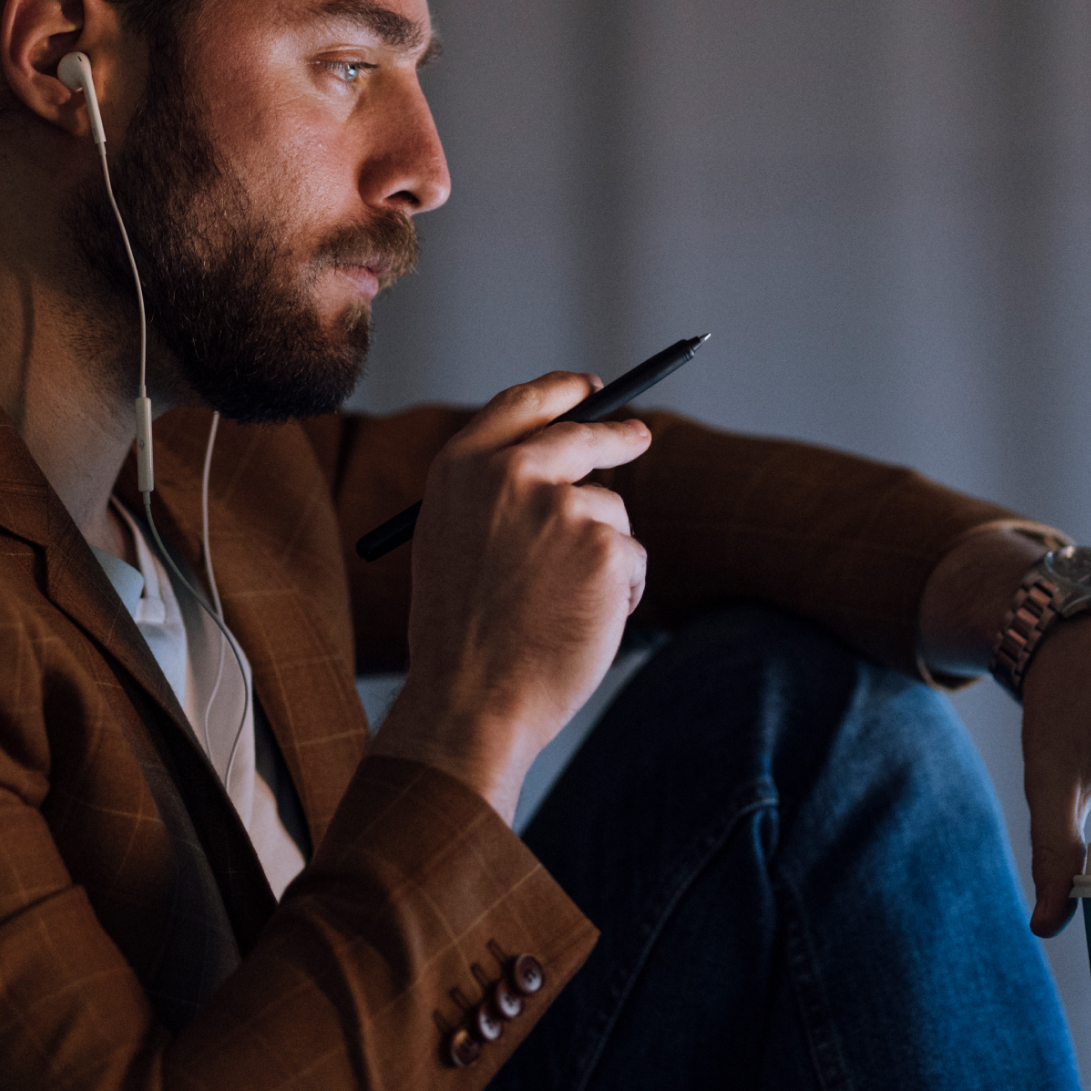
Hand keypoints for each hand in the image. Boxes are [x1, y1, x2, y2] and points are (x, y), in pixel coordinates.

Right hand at [380, 373, 651, 822]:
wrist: (470, 701)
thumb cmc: (459, 637)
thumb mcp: (451, 544)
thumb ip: (491, 496)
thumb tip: (559, 466)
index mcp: (460, 470)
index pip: (520, 404)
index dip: (560, 391)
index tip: (589, 389)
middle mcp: (510, 474)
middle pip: (582, 434)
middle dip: (617, 433)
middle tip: (639, 435)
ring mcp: (561, 506)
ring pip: (610, 512)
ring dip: (604, 554)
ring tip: (562, 607)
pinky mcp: (605, 546)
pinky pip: (631, 558)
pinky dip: (620, 590)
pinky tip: (581, 623)